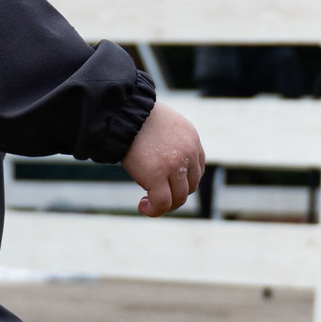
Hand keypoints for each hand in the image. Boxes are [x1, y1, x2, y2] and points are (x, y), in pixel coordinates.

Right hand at [122, 100, 205, 216]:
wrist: (124, 111)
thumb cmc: (136, 115)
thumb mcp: (164, 124)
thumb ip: (170, 142)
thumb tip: (162, 160)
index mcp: (192, 139)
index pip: (196, 170)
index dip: (182, 182)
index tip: (167, 185)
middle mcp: (188, 153)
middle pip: (190, 186)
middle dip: (174, 195)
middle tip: (155, 196)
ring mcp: (174, 166)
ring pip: (178, 198)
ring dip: (164, 205)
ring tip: (147, 203)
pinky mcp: (157, 176)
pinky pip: (161, 203)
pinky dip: (154, 210)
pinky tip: (143, 207)